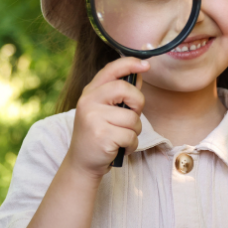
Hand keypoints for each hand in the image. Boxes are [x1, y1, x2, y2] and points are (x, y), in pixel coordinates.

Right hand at [65, 56, 148, 177]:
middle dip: (137, 104)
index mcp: (90, 92)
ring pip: (132, 118)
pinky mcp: (102, 136)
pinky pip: (131, 136)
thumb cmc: (98, 135)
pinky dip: (131, 145)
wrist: (82, 163)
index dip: (130, 64)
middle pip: (125, 89)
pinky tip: (119, 147)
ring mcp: (93, 118)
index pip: (111, 70)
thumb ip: (120, 94)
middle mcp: (88, 102)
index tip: (145, 64)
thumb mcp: (104, 110)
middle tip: (131, 117)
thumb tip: (139, 74)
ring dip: (134, 131)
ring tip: (120, 138)